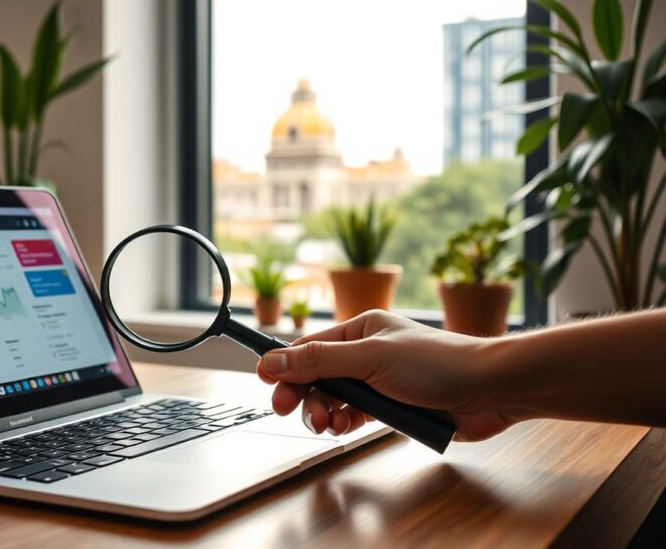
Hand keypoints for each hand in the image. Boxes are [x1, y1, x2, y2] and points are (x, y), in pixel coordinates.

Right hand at [256, 310, 514, 441]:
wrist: (490, 391)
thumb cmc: (439, 364)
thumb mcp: (370, 358)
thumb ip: (319, 362)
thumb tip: (272, 360)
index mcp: (360, 329)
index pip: (309, 347)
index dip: (285, 366)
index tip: (267, 384)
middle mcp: (367, 353)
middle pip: (317, 375)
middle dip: (304, 394)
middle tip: (289, 411)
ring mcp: (379, 381)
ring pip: (335, 399)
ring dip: (324, 412)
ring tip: (327, 423)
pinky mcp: (392, 407)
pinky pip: (356, 416)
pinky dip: (346, 423)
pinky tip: (345, 428)